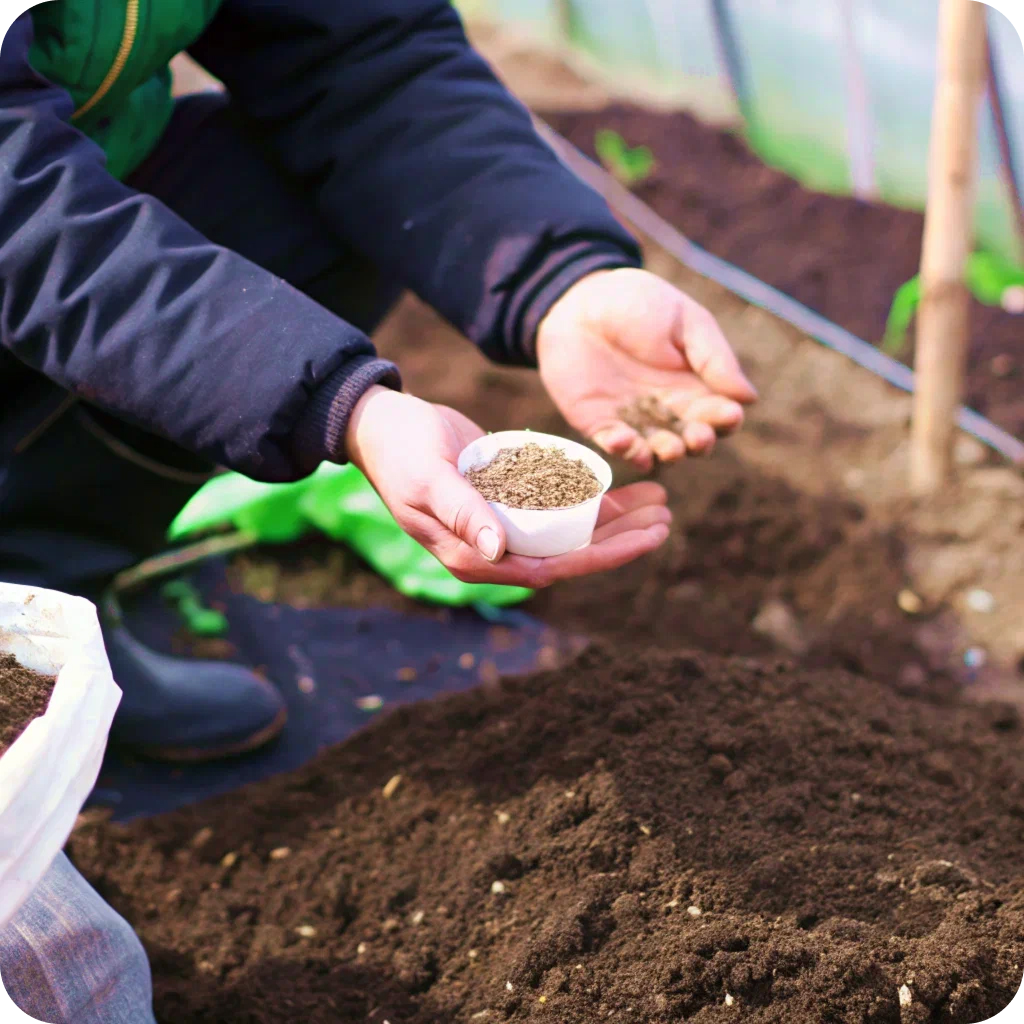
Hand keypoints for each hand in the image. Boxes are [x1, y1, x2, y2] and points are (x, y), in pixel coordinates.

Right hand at [346, 386, 670, 586]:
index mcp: (473, 556)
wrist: (382, 423)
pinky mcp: (510, 496)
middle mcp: (493, 547)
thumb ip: (460, 512)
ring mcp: (503, 523)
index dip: (599, 559)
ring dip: (615, 520)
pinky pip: (559, 504)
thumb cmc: (399, 451)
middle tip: (667, 519)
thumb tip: (495, 551)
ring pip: (570, 530)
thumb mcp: (427, 478)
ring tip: (661, 501)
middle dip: (620, 541)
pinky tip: (628, 486)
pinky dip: (593, 498)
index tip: (643, 540)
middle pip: (569, 553)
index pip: (549, 568)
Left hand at [536, 268, 756, 470]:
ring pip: (655, 451)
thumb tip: (749, 398)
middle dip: (698, 443)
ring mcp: (633, 421)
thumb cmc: (641, 304)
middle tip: (698, 437)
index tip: (729, 414)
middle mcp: (668, 412)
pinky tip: (624, 441)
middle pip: (691, 440)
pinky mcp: (599, 423)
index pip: (718, 415)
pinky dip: (620, 448)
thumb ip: (713, 358)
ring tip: (669, 448)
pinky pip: (612, 444)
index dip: (725, 419)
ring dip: (664, 454)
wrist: (583, 301)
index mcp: (696, 388)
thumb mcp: (685, 321)